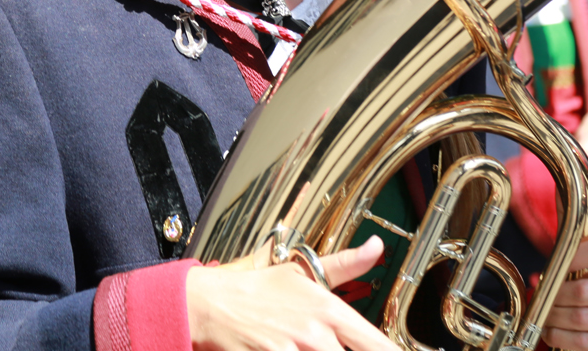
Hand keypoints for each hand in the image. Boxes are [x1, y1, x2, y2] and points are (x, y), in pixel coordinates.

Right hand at [187, 236, 396, 350]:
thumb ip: (345, 265)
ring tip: (310, 346)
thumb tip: (376, 248)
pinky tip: (293, 350)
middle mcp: (315, 335)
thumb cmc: (258, 290)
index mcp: (328, 310)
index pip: (374, 343)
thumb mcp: (303, 271)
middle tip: (331, 344)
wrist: (211, 304)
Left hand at [542, 236, 587, 350]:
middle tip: (541, 295)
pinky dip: (561, 337)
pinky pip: (585, 342)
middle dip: (554, 295)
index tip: (552, 266)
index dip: (570, 258)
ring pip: (581, 319)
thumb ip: (580, 250)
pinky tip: (552, 331)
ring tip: (544, 313)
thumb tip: (556, 254)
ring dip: (554, 317)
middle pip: (585, 291)